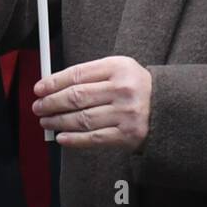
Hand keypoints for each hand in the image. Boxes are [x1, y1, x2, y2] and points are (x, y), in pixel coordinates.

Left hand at [33, 56, 151, 151]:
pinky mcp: (127, 135)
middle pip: (76, 96)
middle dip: (51, 103)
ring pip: (82, 119)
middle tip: (38, 107)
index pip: (77, 74)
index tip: (39, 89)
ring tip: (46, 121)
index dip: (53, 82)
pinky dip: (74, 139)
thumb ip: (91, 74)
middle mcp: (122, 90)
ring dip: (58, 121)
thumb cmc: (136, 86)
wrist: (168, 108)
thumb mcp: (119, 69)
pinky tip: (61, 137)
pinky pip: (94, 138)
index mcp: (117, 67)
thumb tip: (55, 85)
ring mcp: (125, 114)